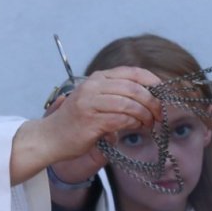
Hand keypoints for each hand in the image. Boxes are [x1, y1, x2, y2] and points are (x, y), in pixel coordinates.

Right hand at [10, 67, 161, 184]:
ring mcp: (90, 103)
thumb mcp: (95, 100)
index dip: (152, 81)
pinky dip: (133, 124)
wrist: (49, 138)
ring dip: (145, 116)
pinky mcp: (91, 121)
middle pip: (134, 88)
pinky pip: (121, 120)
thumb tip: (149, 97)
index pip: (132, 72)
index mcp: (97, 79)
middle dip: (152, 102)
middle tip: (159, 115)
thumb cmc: (75, 122)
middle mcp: (93, 87)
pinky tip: (136, 127)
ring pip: (130, 104)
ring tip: (149, 124)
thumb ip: (117, 95)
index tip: (163, 93)